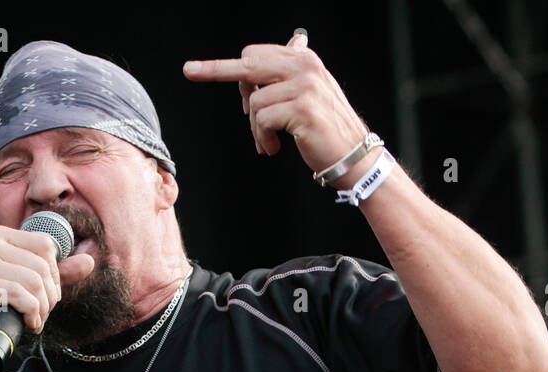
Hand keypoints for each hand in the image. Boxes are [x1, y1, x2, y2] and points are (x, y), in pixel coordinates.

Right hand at [0, 226, 94, 347]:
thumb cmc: (4, 309)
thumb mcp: (35, 287)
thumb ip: (61, 273)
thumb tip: (89, 261)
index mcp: (1, 236)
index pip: (45, 246)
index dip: (54, 276)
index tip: (43, 295)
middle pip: (41, 266)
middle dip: (48, 297)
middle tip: (38, 313)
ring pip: (33, 282)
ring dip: (40, 309)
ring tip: (31, 319)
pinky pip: (18, 295)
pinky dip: (30, 314)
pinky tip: (25, 323)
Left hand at [182, 31, 373, 186]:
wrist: (354, 156)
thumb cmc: (329, 128)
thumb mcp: (314, 91)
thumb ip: (296, 68)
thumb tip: (295, 39)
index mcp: (304, 59)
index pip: (255, 53)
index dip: (230, 69)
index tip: (196, 70)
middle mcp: (305, 67)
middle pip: (248, 65)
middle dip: (217, 72)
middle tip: (194, 74)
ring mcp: (304, 87)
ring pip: (254, 102)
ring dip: (254, 128)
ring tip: (266, 142)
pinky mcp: (302, 110)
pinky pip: (262, 120)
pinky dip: (262, 138)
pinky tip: (272, 148)